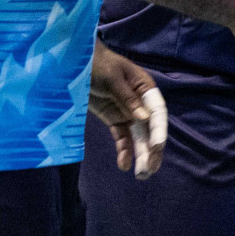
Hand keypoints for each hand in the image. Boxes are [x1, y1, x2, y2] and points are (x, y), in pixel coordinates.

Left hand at [88, 40, 167, 178]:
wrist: (76, 61)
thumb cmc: (98, 63)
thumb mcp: (113, 78)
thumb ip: (127, 98)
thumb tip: (144, 117)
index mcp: (145, 89)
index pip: (157, 113)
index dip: (158, 131)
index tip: (156, 147)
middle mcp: (141, 103)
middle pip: (150, 129)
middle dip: (151, 150)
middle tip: (149, 169)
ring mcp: (127, 112)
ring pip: (138, 137)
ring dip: (140, 155)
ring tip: (141, 174)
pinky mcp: (114, 119)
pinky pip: (122, 137)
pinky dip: (124, 150)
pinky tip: (123, 164)